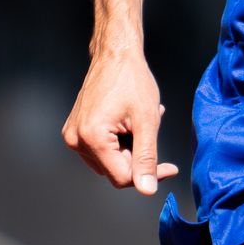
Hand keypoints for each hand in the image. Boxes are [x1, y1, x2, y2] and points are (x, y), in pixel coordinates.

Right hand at [61, 52, 178, 194]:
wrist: (115, 54)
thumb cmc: (132, 80)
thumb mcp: (147, 120)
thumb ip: (147, 157)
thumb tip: (146, 189)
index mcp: (91, 139)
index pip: (122, 177)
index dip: (149, 175)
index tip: (170, 167)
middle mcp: (76, 141)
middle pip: (116, 170)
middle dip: (139, 155)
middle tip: (151, 129)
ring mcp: (73, 136)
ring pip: (110, 161)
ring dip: (130, 147)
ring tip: (139, 121)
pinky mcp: (76, 131)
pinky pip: (103, 149)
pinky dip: (120, 141)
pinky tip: (129, 121)